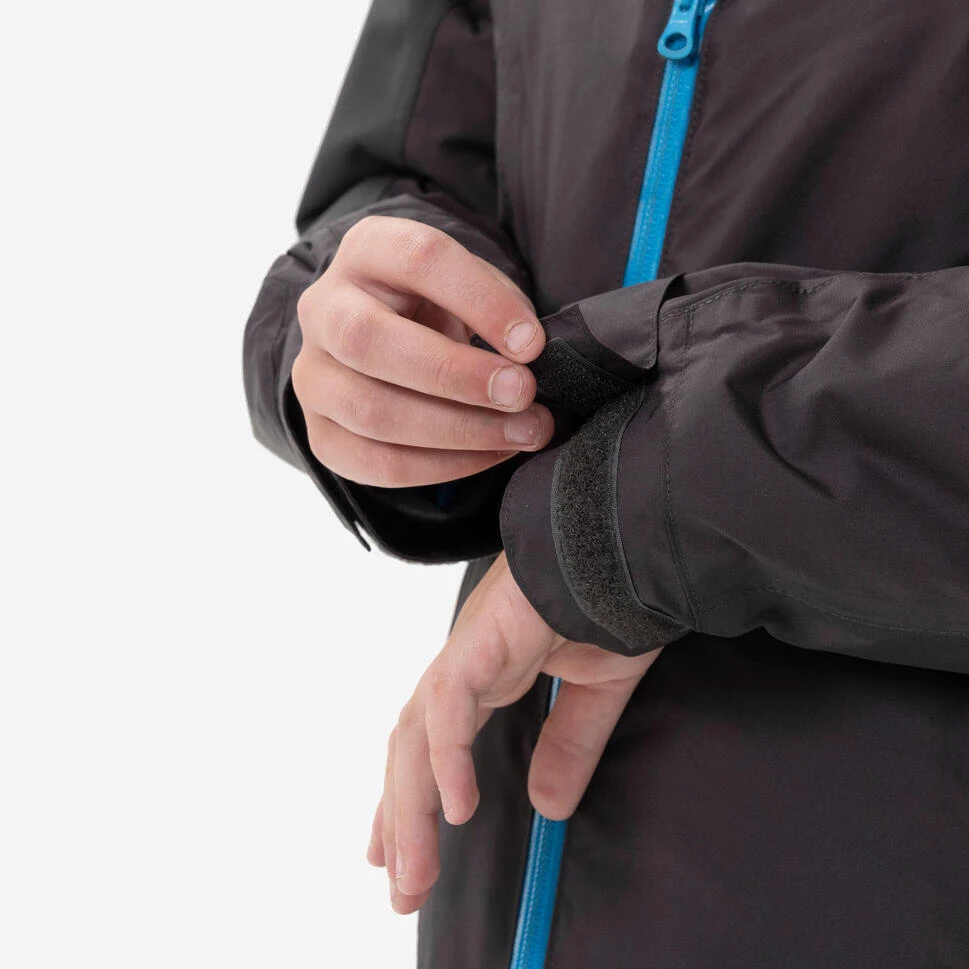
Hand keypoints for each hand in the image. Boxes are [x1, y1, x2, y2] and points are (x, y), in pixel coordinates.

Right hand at [292, 216, 554, 486]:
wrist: (392, 345)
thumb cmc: (440, 310)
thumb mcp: (470, 286)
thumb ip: (498, 308)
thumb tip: (527, 356)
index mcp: (366, 251)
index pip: (417, 260)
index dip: (481, 302)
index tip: (532, 343)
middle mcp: (324, 309)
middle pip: (370, 340)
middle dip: (457, 374)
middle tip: (522, 393)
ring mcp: (312, 376)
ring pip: (372, 412)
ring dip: (460, 430)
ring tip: (522, 431)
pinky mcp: (320, 434)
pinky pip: (377, 464)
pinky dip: (443, 466)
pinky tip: (489, 454)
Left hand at [367, 553, 660, 913]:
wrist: (624, 546)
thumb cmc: (610, 602)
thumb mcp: (591, 693)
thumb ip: (566, 745)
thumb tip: (547, 806)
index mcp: (485, 674)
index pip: (430, 744)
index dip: (411, 798)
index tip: (398, 852)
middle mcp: (464, 666)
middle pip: (411, 751)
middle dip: (400, 819)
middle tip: (400, 886)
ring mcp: (467, 653)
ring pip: (418, 738)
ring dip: (410, 807)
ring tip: (411, 874)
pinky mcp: (480, 643)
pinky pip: (450, 707)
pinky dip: (447, 758)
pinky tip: (455, 808)